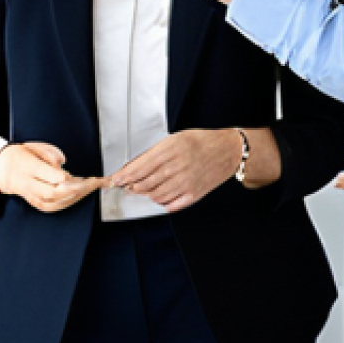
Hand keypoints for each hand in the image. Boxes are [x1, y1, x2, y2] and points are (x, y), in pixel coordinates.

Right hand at [0, 141, 102, 212]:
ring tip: (92, 186)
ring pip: (54, 202)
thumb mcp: (35, 146)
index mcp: (28, 167)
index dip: (60, 176)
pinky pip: (54, 207)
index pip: (44, 174)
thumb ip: (49, 153)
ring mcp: (32, 196)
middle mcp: (29, 184)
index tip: (75, 175)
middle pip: (52, 192)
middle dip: (75, 189)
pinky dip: (69, 202)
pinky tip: (80, 195)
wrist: (4, 170)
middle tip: (93, 182)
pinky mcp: (36, 203)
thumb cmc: (23, 155)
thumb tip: (62, 163)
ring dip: (76, 196)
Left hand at [107, 129, 240, 212]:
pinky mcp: (193, 194)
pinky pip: (170, 204)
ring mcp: (185, 182)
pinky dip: (161, 202)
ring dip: (145, 194)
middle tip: (127, 186)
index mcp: (170, 149)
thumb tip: (136, 165)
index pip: (140, 167)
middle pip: (145, 183)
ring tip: (143, 190)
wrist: (227, 150)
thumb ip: (156, 152)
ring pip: (155, 195)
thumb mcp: (176, 138)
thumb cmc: (201, 141)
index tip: (116, 179)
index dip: (125, 175)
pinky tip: (159, 196)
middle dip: (132, 186)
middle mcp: (176, 167)